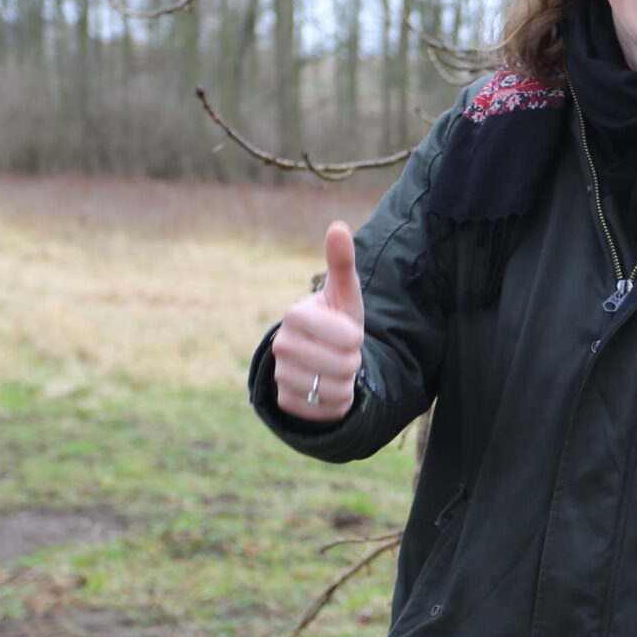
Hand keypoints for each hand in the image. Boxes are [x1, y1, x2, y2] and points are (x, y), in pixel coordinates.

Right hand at [272, 223, 364, 421]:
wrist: (318, 357)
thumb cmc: (336, 319)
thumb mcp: (344, 294)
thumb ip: (341, 263)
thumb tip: (338, 226)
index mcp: (294, 315)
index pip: (348, 337)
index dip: (356, 336)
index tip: (345, 331)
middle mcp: (281, 346)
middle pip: (346, 364)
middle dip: (353, 360)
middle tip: (340, 351)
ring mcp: (280, 376)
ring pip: (338, 388)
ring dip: (346, 381)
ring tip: (333, 367)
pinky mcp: (286, 403)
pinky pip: (328, 409)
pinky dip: (335, 402)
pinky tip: (325, 387)